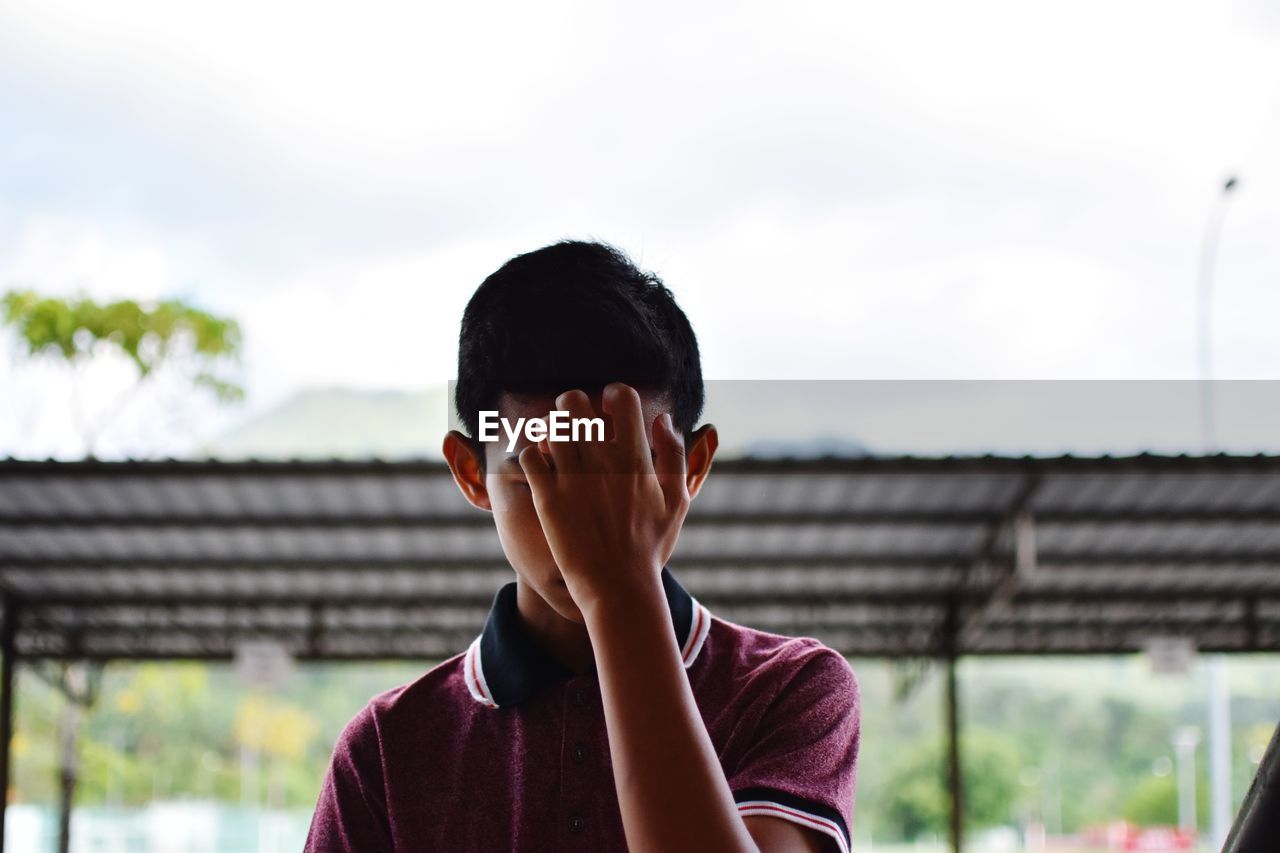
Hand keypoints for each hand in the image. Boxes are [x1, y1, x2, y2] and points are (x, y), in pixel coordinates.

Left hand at [516, 383, 690, 614]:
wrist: (618, 588)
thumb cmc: (650, 548)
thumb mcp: (677, 501)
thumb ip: (674, 455)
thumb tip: (664, 418)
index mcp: (635, 458)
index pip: (621, 396)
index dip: (613, 394)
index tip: (609, 408)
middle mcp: (602, 462)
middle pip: (575, 400)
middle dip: (573, 405)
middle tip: (575, 423)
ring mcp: (572, 478)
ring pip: (550, 425)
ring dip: (552, 430)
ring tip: (557, 446)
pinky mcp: (547, 498)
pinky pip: (528, 457)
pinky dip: (532, 457)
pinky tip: (542, 470)